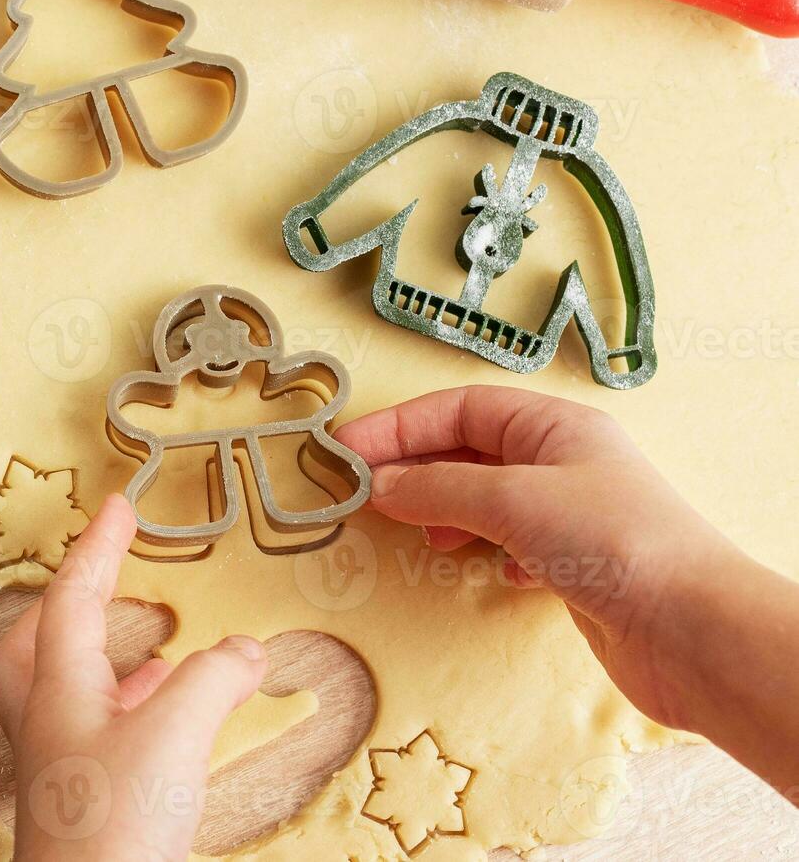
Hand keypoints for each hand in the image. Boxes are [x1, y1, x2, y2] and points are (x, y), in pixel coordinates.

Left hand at [0, 495, 266, 860]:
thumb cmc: (113, 830)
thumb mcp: (174, 734)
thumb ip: (212, 679)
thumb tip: (243, 649)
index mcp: (56, 688)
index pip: (72, 596)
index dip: (97, 545)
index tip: (118, 505)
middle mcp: (48, 722)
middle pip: (36, 642)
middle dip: (67, 601)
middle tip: (100, 574)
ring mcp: (61, 767)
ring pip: (67, 690)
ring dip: (104, 657)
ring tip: (154, 643)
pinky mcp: (84, 805)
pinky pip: (99, 735)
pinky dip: (132, 710)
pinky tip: (169, 721)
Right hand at [332, 385, 739, 730]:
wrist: (691, 630)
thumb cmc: (609, 542)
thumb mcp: (509, 500)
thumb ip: (436, 489)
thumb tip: (380, 486)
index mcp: (555, 426)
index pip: (461, 408)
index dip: (400, 426)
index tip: (346, 450)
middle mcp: (565, 462)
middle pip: (470, 451)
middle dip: (416, 470)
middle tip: (365, 494)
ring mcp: (572, 515)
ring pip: (488, 500)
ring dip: (446, 512)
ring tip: (421, 534)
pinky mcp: (578, 566)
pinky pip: (512, 544)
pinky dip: (486, 552)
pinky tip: (482, 569)